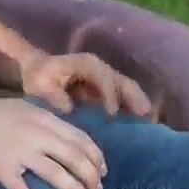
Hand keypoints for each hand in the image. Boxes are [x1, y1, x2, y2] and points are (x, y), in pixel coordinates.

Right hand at [0, 95, 107, 188]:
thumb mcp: (25, 109)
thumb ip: (47, 121)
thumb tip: (70, 137)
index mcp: (44, 120)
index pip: (80, 139)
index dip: (96, 157)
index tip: (103, 171)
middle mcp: (37, 135)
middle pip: (74, 158)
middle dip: (91, 177)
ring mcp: (19, 152)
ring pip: (56, 175)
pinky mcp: (1, 169)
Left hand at [20, 50, 152, 118]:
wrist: (38, 70)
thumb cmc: (39, 76)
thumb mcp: (40, 84)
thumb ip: (53, 95)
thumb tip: (69, 109)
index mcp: (86, 64)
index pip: (103, 77)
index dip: (109, 95)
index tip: (112, 114)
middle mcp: (101, 69)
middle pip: (123, 81)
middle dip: (134, 98)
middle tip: (145, 116)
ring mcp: (107, 79)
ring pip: (128, 89)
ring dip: (139, 104)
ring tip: (150, 122)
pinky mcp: (108, 90)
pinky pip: (125, 97)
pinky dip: (134, 108)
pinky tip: (142, 124)